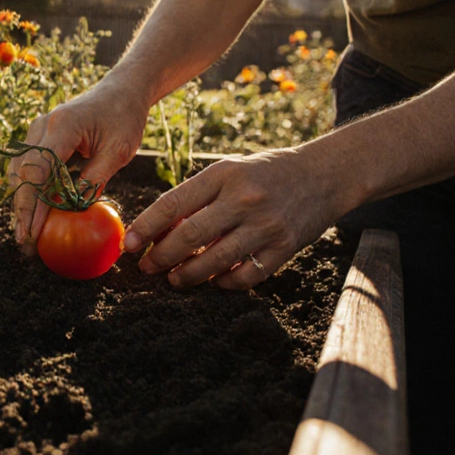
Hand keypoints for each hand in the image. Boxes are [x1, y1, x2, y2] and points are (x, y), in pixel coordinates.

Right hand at [10, 80, 149, 254]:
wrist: (122, 90)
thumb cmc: (124, 118)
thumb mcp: (118, 151)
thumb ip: (94, 180)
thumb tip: (75, 212)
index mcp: (62, 126)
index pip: (38, 171)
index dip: (32, 205)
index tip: (32, 233)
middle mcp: (42, 126)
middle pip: (23, 173)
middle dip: (22, 209)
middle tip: (26, 242)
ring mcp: (37, 129)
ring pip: (20, 171)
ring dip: (23, 201)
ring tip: (28, 231)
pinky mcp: (40, 136)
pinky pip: (28, 166)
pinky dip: (29, 189)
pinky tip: (35, 211)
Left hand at [124, 147, 354, 288]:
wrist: (323, 174)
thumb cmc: (265, 173)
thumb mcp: (229, 171)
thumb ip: (198, 197)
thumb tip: (160, 230)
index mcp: (223, 174)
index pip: (174, 203)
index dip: (147, 227)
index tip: (130, 244)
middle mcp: (244, 199)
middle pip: (190, 236)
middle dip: (162, 256)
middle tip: (148, 267)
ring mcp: (266, 225)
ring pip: (216, 261)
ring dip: (189, 275)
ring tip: (175, 278)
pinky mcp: (285, 247)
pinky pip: (247, 275)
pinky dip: (226, 282)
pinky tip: (215, 280)